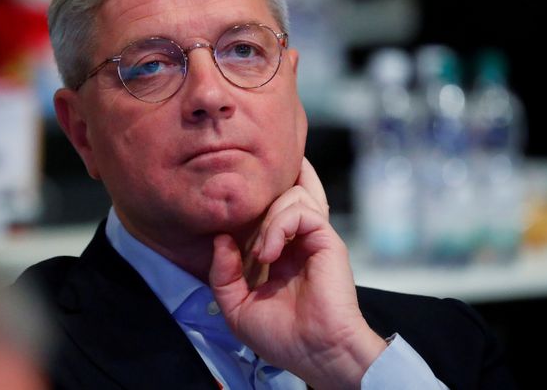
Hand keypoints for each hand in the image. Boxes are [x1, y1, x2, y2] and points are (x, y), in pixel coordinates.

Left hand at [209, 158, 385, 389]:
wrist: (314, 352)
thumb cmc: (281, 337)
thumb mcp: (237, 307)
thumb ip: (223, 274)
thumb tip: (220, 239)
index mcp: (278, 254)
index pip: (266, 212)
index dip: (247, 207)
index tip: (224, 219)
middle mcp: (296, 241)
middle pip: (282, 192)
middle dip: (258, 199)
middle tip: (245, 227)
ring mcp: (312, 239)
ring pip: (291, 195)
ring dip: (267, 220)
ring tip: (260, 254)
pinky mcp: (326, 240)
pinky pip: (301, 211)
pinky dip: (279, 226)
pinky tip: (269, 254)